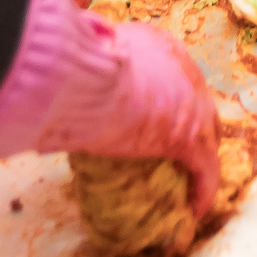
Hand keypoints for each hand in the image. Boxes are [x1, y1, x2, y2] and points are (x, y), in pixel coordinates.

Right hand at [0, 0, 219, 219]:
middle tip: (175, 152)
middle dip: (191, 125)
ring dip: (200, 158)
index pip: (171, 73)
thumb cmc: (69, 62)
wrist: (77, 76)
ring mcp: (191, 101)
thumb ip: (75, 58)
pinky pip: (205, 169)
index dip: (164, 98)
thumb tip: (48, 60)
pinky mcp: (190, 136)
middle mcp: (182, 67)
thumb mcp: (77, 51)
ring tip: (189, 183)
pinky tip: (194, 211)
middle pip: (197, 101)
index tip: (150, 117)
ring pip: (208, 135)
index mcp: (155, 44)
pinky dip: (202, 190)